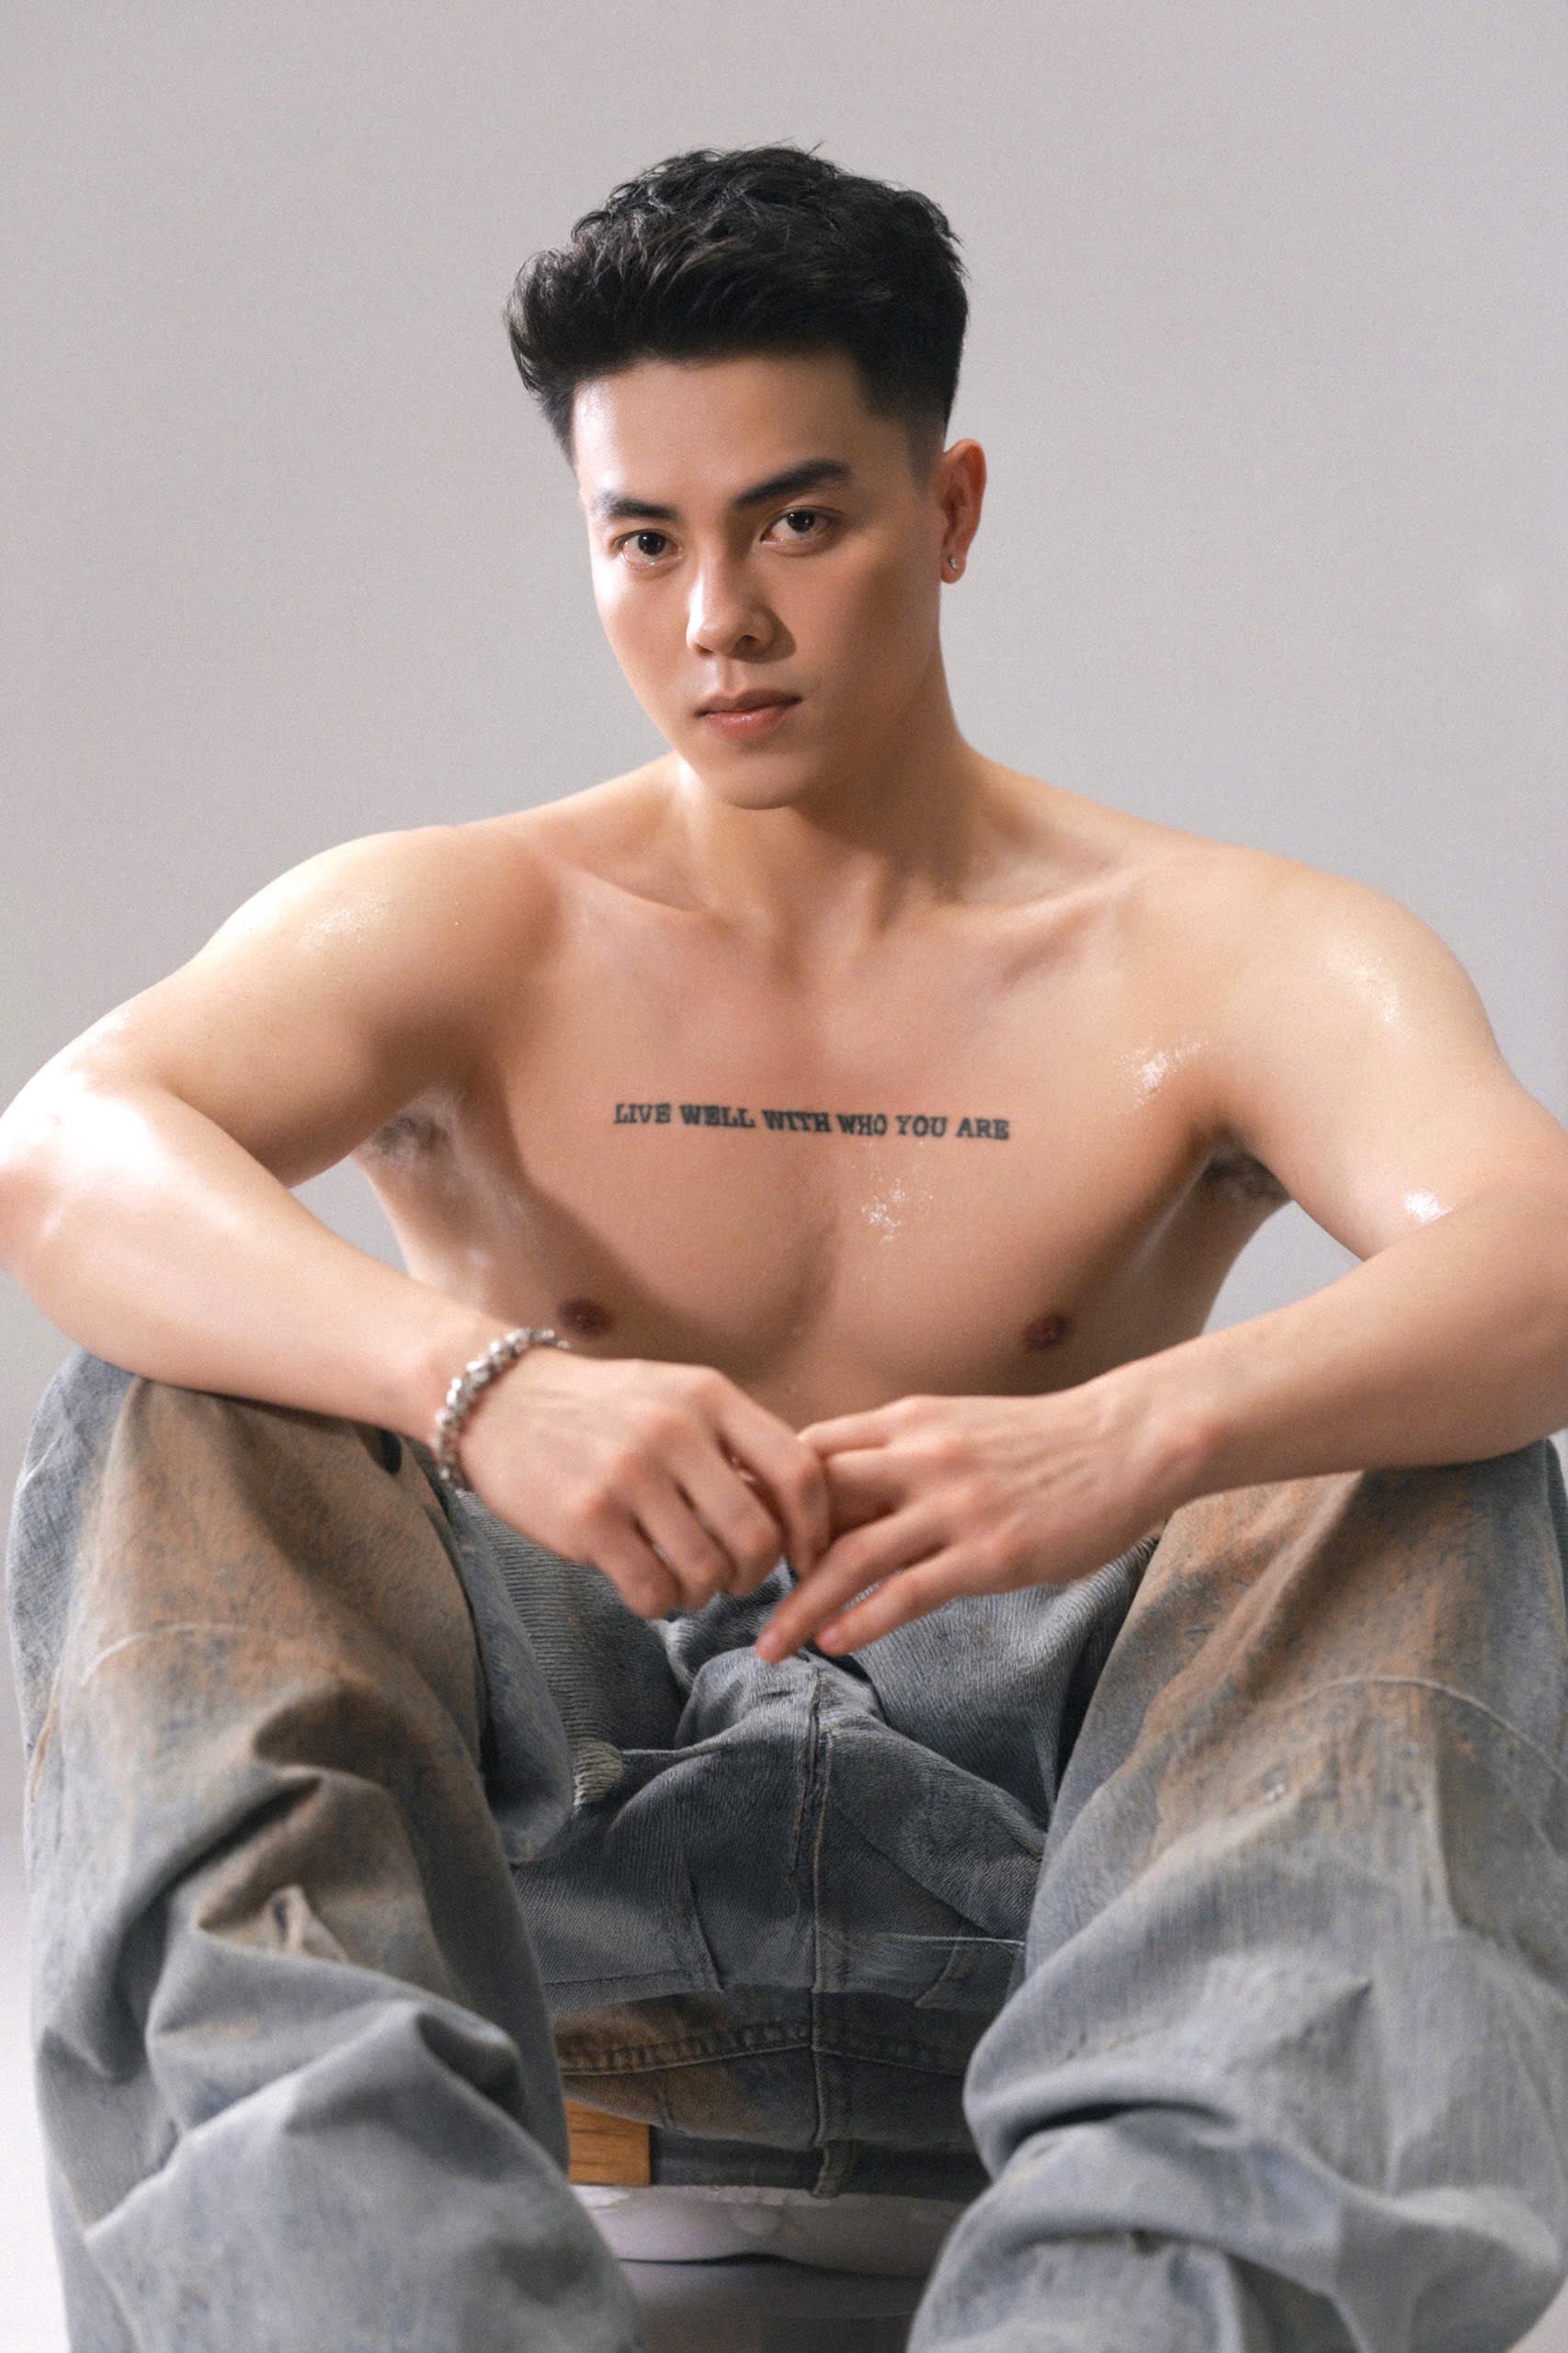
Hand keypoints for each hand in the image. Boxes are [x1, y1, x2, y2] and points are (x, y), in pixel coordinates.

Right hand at [458, 1349, 830, 1619]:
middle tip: (734, 1577)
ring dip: (703, 1593)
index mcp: (710, 1395)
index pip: (799, 1470)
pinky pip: (652, 1590)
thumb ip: (732, 1442)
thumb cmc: (600, 1410)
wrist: (497, 1397)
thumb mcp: (675, 1396)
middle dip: (755, 1574)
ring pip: (706, 1571)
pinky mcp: (587, 1517)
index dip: (813, 1527)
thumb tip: (794, 1515)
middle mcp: (675, 1430)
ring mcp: (629, 1473)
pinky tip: (644, 1585)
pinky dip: (658, 1603)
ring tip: (683, 1580)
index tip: (805, 1556)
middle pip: (757, 1535)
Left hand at [755, 1380, 1179, 1660]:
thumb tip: (841, 1492)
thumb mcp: (959, 1426)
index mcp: (908, 1422)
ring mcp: (955, 1506)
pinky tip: (833, 1643)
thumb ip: (901, 1454)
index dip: (761, 1492)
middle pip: (811, 1502)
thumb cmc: (1044, 1443)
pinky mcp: (991, 1554)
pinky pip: (909, 1592)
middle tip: (722, 1594)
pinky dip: (862, 1620)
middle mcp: (921, 1456)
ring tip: (765, 1647)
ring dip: (798, 1606)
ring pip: (850, 1556)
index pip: (808, 1451)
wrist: (1129, 1441)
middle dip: (760, 1550)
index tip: (727, 1531)